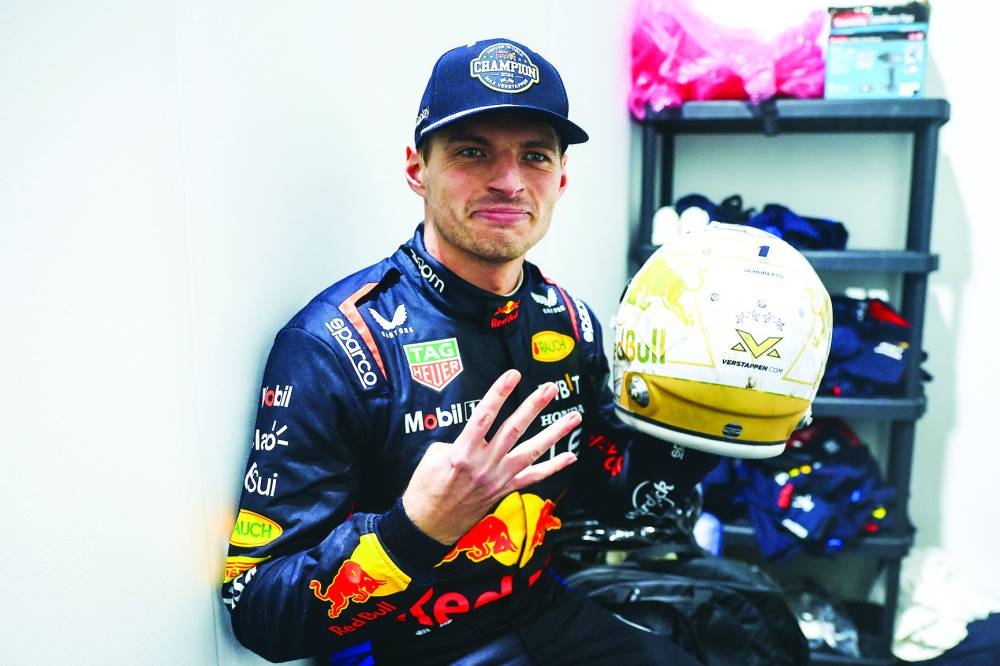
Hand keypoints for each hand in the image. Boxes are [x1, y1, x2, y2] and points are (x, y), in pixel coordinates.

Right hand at [401, 369, 580, 544]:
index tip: (513, 374)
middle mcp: (484, 464)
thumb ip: (456, 440)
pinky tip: (570, 456)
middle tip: (550, 388)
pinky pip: (533, 478)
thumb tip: (474, 434)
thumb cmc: (425, 488)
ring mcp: (498, 478)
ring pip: (532, 452)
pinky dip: (553, 467)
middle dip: (533, 406)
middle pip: (514, 429)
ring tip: (574, 417)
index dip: (499, 393)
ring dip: (554, 433)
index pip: (484, 415)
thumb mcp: (432, 457)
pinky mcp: (505, 490)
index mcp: (462, 452)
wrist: (429, 524)